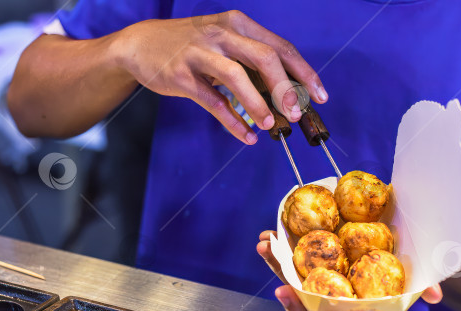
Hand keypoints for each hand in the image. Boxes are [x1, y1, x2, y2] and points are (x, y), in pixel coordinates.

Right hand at [111, 11, 325, 144]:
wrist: (140, 44)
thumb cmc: (190, 46)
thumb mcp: (223, 41)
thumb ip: (251, 61)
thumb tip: (287, 92)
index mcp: (238, 25)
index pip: (280, 47)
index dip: (304, 72)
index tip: (321, 96)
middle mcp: (221, 34)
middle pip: (263, 57)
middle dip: (285, 88)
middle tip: (297, 114)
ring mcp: (199, 54)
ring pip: (237, 77)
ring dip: (258, 104)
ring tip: (270, 126)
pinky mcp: (181, 75)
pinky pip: (212, 101)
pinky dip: (232, 121)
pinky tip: (246, 136)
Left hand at [257, 231, 442, 310]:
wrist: (400, 246)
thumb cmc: (412, 266)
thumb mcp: (425, 272)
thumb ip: (428, 282)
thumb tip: (434, 294)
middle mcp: (347, 310)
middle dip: (298, 308)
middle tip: (285, 292)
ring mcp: (327, 295)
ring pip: (299, 294)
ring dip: (279, 274)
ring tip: (266, 251)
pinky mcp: (313, 276)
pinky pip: (292, 272)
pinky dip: (278, 257)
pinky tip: (266, 240)